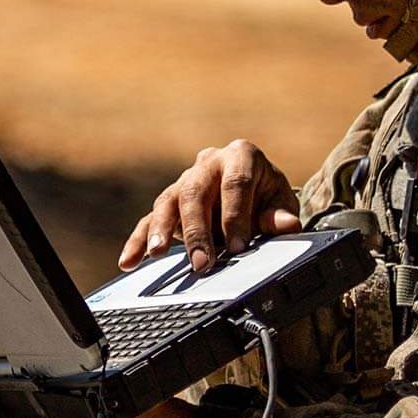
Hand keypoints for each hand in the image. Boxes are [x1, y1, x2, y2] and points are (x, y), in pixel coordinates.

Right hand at [118, 140, 303, 272]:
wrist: (254, 192)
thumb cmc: (267, 195)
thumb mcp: (280, 203)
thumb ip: (280, 215)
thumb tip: (288, 225)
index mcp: (240, 155)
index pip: (235, 183)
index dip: (236, 216)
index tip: (238, 248)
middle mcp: (208, 163)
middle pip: (195, 192)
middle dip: (197, 230)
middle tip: (202, 262)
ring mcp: (185, 181)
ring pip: (168, 201)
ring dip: (161, 230)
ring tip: (157, 254)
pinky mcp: (170, 203)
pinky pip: (149, 220)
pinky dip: (138, 241)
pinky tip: (129, 261)